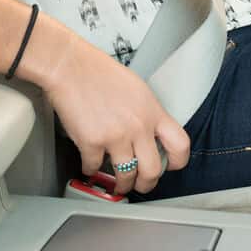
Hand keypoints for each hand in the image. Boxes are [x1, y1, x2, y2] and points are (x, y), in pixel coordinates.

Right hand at [41, 35, 189, 195]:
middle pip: (153, 170)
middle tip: (141, 185)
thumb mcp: (137, 89)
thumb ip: (146, 112)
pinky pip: (94, 167)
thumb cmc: (98, 71)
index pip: (180, 144)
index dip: (178, 161)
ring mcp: (115, 136)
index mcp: (152, 111)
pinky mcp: (91, 143)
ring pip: (126, 176)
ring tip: (118, 184)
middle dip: (147, 184)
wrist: (70, 66)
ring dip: (122, 185)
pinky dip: (90, 169)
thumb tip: (149, 131)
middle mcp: (138, 126)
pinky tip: (89, 166)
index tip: (171, 166)